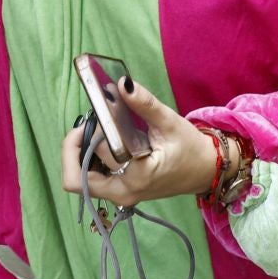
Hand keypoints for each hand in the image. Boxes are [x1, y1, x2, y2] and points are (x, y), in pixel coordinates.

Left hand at [59, 77, 216, 207]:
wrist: (205, 170)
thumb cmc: (190, 148)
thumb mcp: (169, 122)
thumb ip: (144, 103)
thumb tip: (122, 83)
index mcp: (137, 176)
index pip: (101, 151)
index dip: (96, 128)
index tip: (100, 109)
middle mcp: (124, 192)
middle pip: (76, 180)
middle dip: (72, 150)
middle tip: (83, 126)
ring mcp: (120, 195)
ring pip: (79, 182)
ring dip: (77, 156)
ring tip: (91, 131)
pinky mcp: (120, 192)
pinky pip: (91, 181)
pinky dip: (88, 161)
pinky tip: (101, 141)